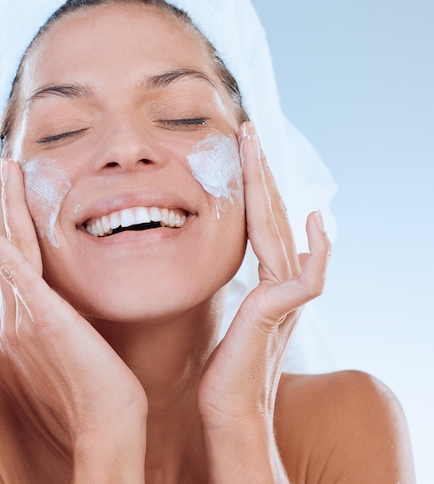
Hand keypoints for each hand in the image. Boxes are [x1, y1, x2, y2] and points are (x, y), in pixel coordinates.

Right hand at [0, 159, 146, 481]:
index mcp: (23, 317)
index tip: (6, 197)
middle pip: (7, 246)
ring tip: (5, 168)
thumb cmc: (85, 387)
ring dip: (4, 204)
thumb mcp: (47, 350)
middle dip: (4, 203)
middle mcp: (18, 312)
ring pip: (11, 246)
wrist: (105, 419)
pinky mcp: (42, 314)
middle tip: (5, 166)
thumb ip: (16, 330)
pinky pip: (12, 269)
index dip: (5, 226)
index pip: (10, 261)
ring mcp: (27, 313)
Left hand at [197, 122, 330, 480]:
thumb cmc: (225, 369)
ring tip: (260, 148)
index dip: (252, 185)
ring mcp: (284, 298)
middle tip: (250, 132)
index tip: (241, 151)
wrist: (230, 410)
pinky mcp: (280, 315)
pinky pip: (307, 278)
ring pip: (281, 232)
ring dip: (271, 188)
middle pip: (273, 216)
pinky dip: (317, 250)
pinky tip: (312, 219)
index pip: (260, 221)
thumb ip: (240, 290)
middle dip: (261, 172)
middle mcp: (282, 283)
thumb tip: (240, 272)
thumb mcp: (228, 316)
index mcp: (268, 280)